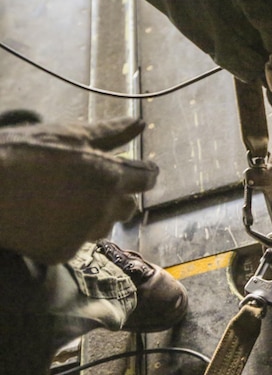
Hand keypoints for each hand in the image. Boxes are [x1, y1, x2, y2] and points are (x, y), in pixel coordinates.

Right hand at [0, 115, 157, 263]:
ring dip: (96, 215)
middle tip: (92, 184)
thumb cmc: (22, 152)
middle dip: (118, 195)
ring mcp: (83, 232)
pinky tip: (46, 217)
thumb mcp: (67, 135)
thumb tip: (140, 122)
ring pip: (105, 226)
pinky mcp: (63, 251)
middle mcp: (103, 207)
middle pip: (129, 206)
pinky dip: (68, 231)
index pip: (147, 178)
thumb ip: (110, 132)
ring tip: (64, 199)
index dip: (144, 172)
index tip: (138, 170)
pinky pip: (78, 242)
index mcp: (109, 175)